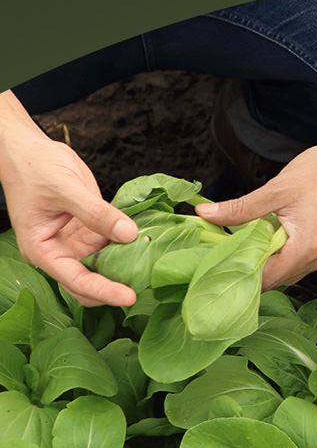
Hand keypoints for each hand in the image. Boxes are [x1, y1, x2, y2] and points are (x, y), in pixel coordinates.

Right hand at [1, 129, 138, 306]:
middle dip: (115, 285)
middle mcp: (60, 250)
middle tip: (147, 286)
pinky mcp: (89, 225)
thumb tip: (129, 235)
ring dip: (125, 263)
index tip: (129, 297)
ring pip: (103, 260)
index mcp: (43, 250)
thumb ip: (97, 213)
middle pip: (90, 278)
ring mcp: (75, 239)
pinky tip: (149, 240)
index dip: (103, 291)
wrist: (30, 150)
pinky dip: (127, 240)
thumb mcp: (66, 189)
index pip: (75, 280)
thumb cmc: (36, 169)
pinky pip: (110, 238)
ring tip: (154, 266)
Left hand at [194, 131, 316, 289]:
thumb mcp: (279, 188)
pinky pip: (302, 256)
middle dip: (250, 265)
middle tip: (223, 246)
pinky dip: (284, 249)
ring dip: (268, 256)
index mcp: (307, 250)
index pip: (264, 280)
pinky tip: (272, 228)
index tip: (214, 259)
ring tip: (245, 235)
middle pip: (276, 278)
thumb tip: (204, 214)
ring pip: (289, 267)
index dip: (237, 272)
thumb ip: (241, 208)